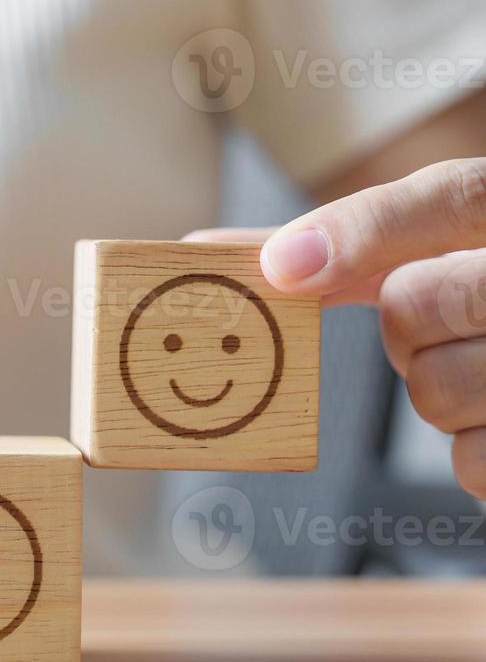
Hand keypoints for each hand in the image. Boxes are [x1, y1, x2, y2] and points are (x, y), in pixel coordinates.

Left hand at [189, 158, 485, 498]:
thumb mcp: (449, 243)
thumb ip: (344, 244)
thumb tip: (203, 252)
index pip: (451, 197)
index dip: (359, 231)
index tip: (280, 270)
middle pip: (419, 304)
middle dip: (407, 327)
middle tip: (444, 323)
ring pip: (440, 390)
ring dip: (442, 394)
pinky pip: (478, 464)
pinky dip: (478, 453)